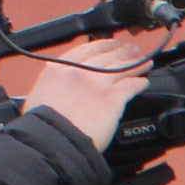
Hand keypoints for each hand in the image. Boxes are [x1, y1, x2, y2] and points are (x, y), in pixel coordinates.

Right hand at [14, 28, 171, 151]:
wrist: (54, 139)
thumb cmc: (43, 126)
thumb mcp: (39, 96)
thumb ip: (53, 87)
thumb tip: (56, 90)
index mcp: (59, 69)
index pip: (85, 50)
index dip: (102, 46)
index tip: (111, 44)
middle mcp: (80, 72)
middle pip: (107, 57)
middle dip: (122, 53)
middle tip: (132, 50)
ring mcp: (98, 84)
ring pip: (121, 69)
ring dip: (136, 64)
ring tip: (145, 62)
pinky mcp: (112, 98)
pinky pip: (131, 86)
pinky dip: (139, 83)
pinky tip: (143, 82)